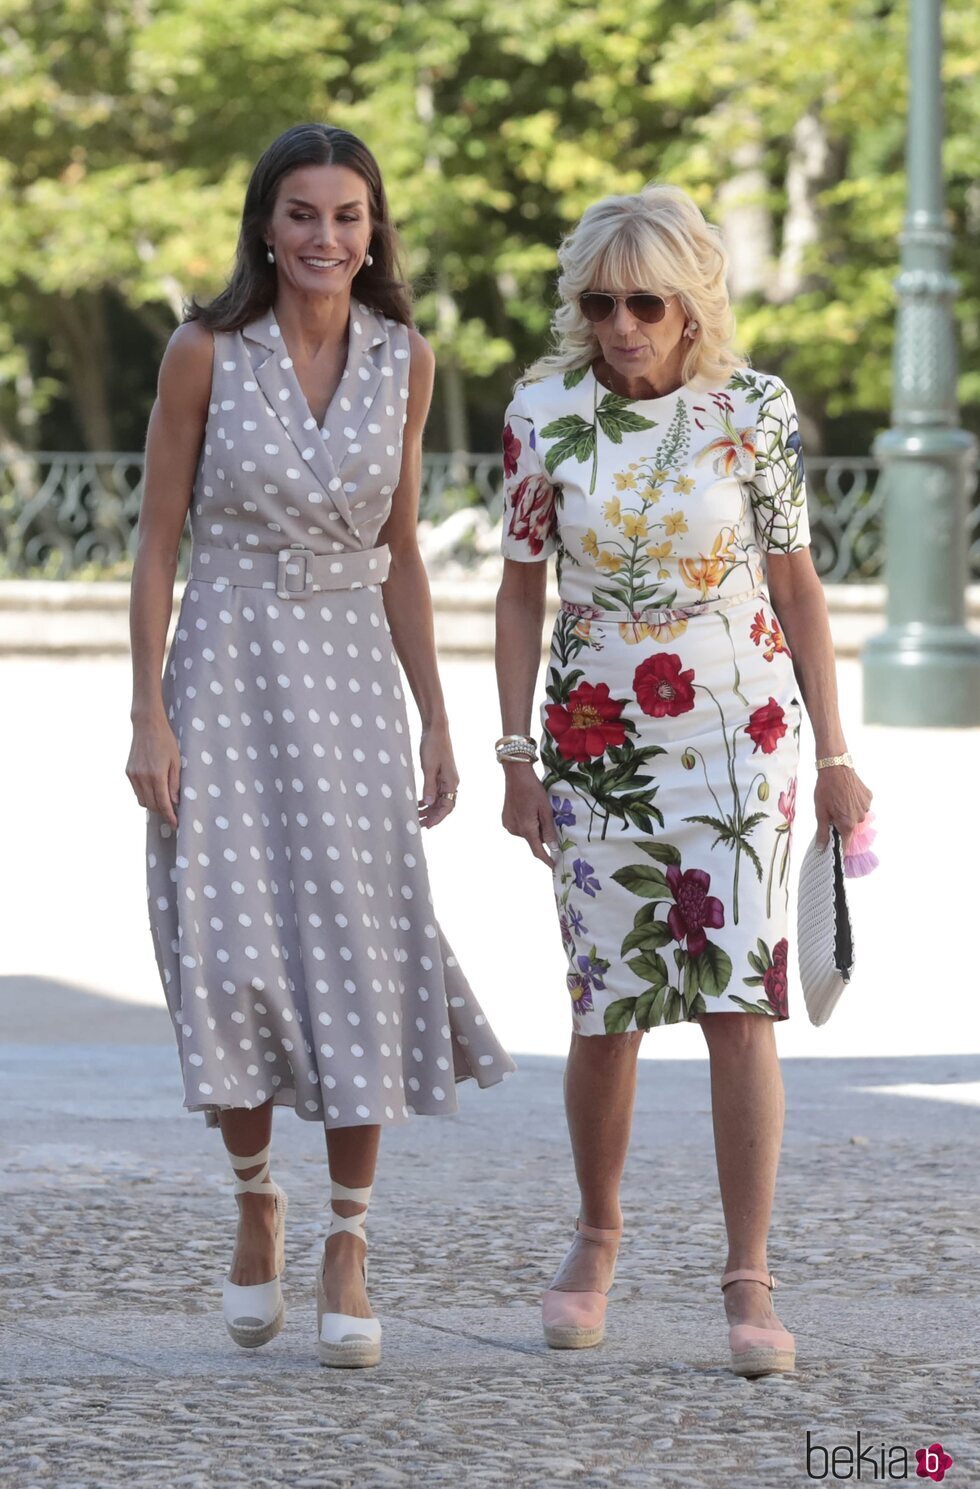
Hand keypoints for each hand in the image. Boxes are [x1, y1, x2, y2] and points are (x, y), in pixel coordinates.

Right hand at [127, 713, 180, 828]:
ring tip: (164, 803)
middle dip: (162, 812)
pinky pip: (137, 792)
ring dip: (153, 805)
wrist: (146, 725)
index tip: (175, 824)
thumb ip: (175, 783)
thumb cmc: (166, 741)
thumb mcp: (176, 762)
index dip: (170, 816)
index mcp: (156, 775)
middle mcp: (142, 778)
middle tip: (173, 814)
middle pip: (151, 805)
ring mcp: (133, 775)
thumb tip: (175, 802)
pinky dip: (145, 795)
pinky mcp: (128, 772)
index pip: (163, 803)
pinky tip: (154, 792)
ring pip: (142, 801)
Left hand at [418, 724, 458, 829]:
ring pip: (440, 800)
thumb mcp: (429, 767)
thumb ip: (429, 786)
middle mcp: (451, 782)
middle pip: (444, 805)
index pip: (447, 807)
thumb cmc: (433, 746)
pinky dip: (428, 799)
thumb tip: (429, 803)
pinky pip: (436, 792)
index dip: (437, 818)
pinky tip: (419, 803)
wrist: (435, 730)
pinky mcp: (440, 774)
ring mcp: (446, 778)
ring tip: (417, 816)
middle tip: (419, 825)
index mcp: (452, 782)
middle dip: (432, 816)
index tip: (427, 826)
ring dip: (429, 809)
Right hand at [501, 764, 559, 866]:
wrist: (516, 775)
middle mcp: (515, 830)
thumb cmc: (534, 790)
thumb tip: (553, 847)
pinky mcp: (505, 820)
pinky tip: (527, 810)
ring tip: (535, 810)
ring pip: (527, 834)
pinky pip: (519, 828)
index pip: (537, 850)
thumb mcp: (546, 810)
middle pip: (534, 840)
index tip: (554, 866)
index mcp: (526, 828)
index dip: (546, 859)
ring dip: (534, 828)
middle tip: (546, 817)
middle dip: (542, 834)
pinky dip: (526, 823)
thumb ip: (549, 830)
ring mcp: (508, 825)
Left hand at [814, 765, 871, 852]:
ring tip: (839, 801)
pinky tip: (847, 795)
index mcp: (847, 824)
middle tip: (831, 813)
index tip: (832, 846)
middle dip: (841, 825)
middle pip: (850, 828)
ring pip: (856, 816)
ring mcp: (866, 807)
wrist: (835, 767)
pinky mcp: (868, 797)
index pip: (844, 843)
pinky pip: (861, 806)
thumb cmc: (825, 790)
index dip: (838, 846)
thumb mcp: (820, 812)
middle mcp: (859, 818)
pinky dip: (855, 804)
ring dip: (849, 813)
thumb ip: (822, 832)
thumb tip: (821, 848)